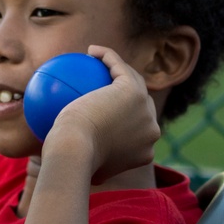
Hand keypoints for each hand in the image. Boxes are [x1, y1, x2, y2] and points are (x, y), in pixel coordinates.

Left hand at [48, 45, 159, 184]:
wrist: (75, 151)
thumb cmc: (71, 162)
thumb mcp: (83, 172)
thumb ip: (92, 168)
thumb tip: (86, 168)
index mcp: (145, 151)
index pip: (138, 129)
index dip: (127, 118)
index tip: (104, 109)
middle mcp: (152, 130)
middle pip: (142, 103)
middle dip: (129, 92)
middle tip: (102, 85)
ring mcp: (145, 109)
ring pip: (134, 80)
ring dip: (118, 67)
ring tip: (96, 62)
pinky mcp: (133, 91)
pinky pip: (119, 66)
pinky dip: (107, 56)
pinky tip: (90, 51)